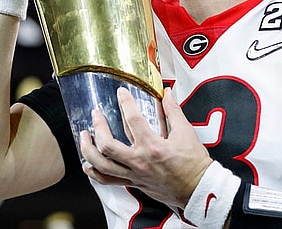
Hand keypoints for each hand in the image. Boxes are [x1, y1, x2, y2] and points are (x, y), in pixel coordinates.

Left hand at [79, 87, 212, 208]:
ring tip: (84, 136)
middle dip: (98, 127)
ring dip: (88, 149)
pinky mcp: (134, 183)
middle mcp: (140, 161)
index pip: (133, 119)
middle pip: (107, 145)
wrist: (197, 188)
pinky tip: (87, 164)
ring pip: (102, 165)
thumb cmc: (194, 163)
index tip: (121, 93)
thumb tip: (167, 94)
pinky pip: (107, 181)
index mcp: (153, 146)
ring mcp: (134, 174)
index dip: (125, 102)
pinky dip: (94, 172)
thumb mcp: (186, 132)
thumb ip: (174, 111)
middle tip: (96, 114)